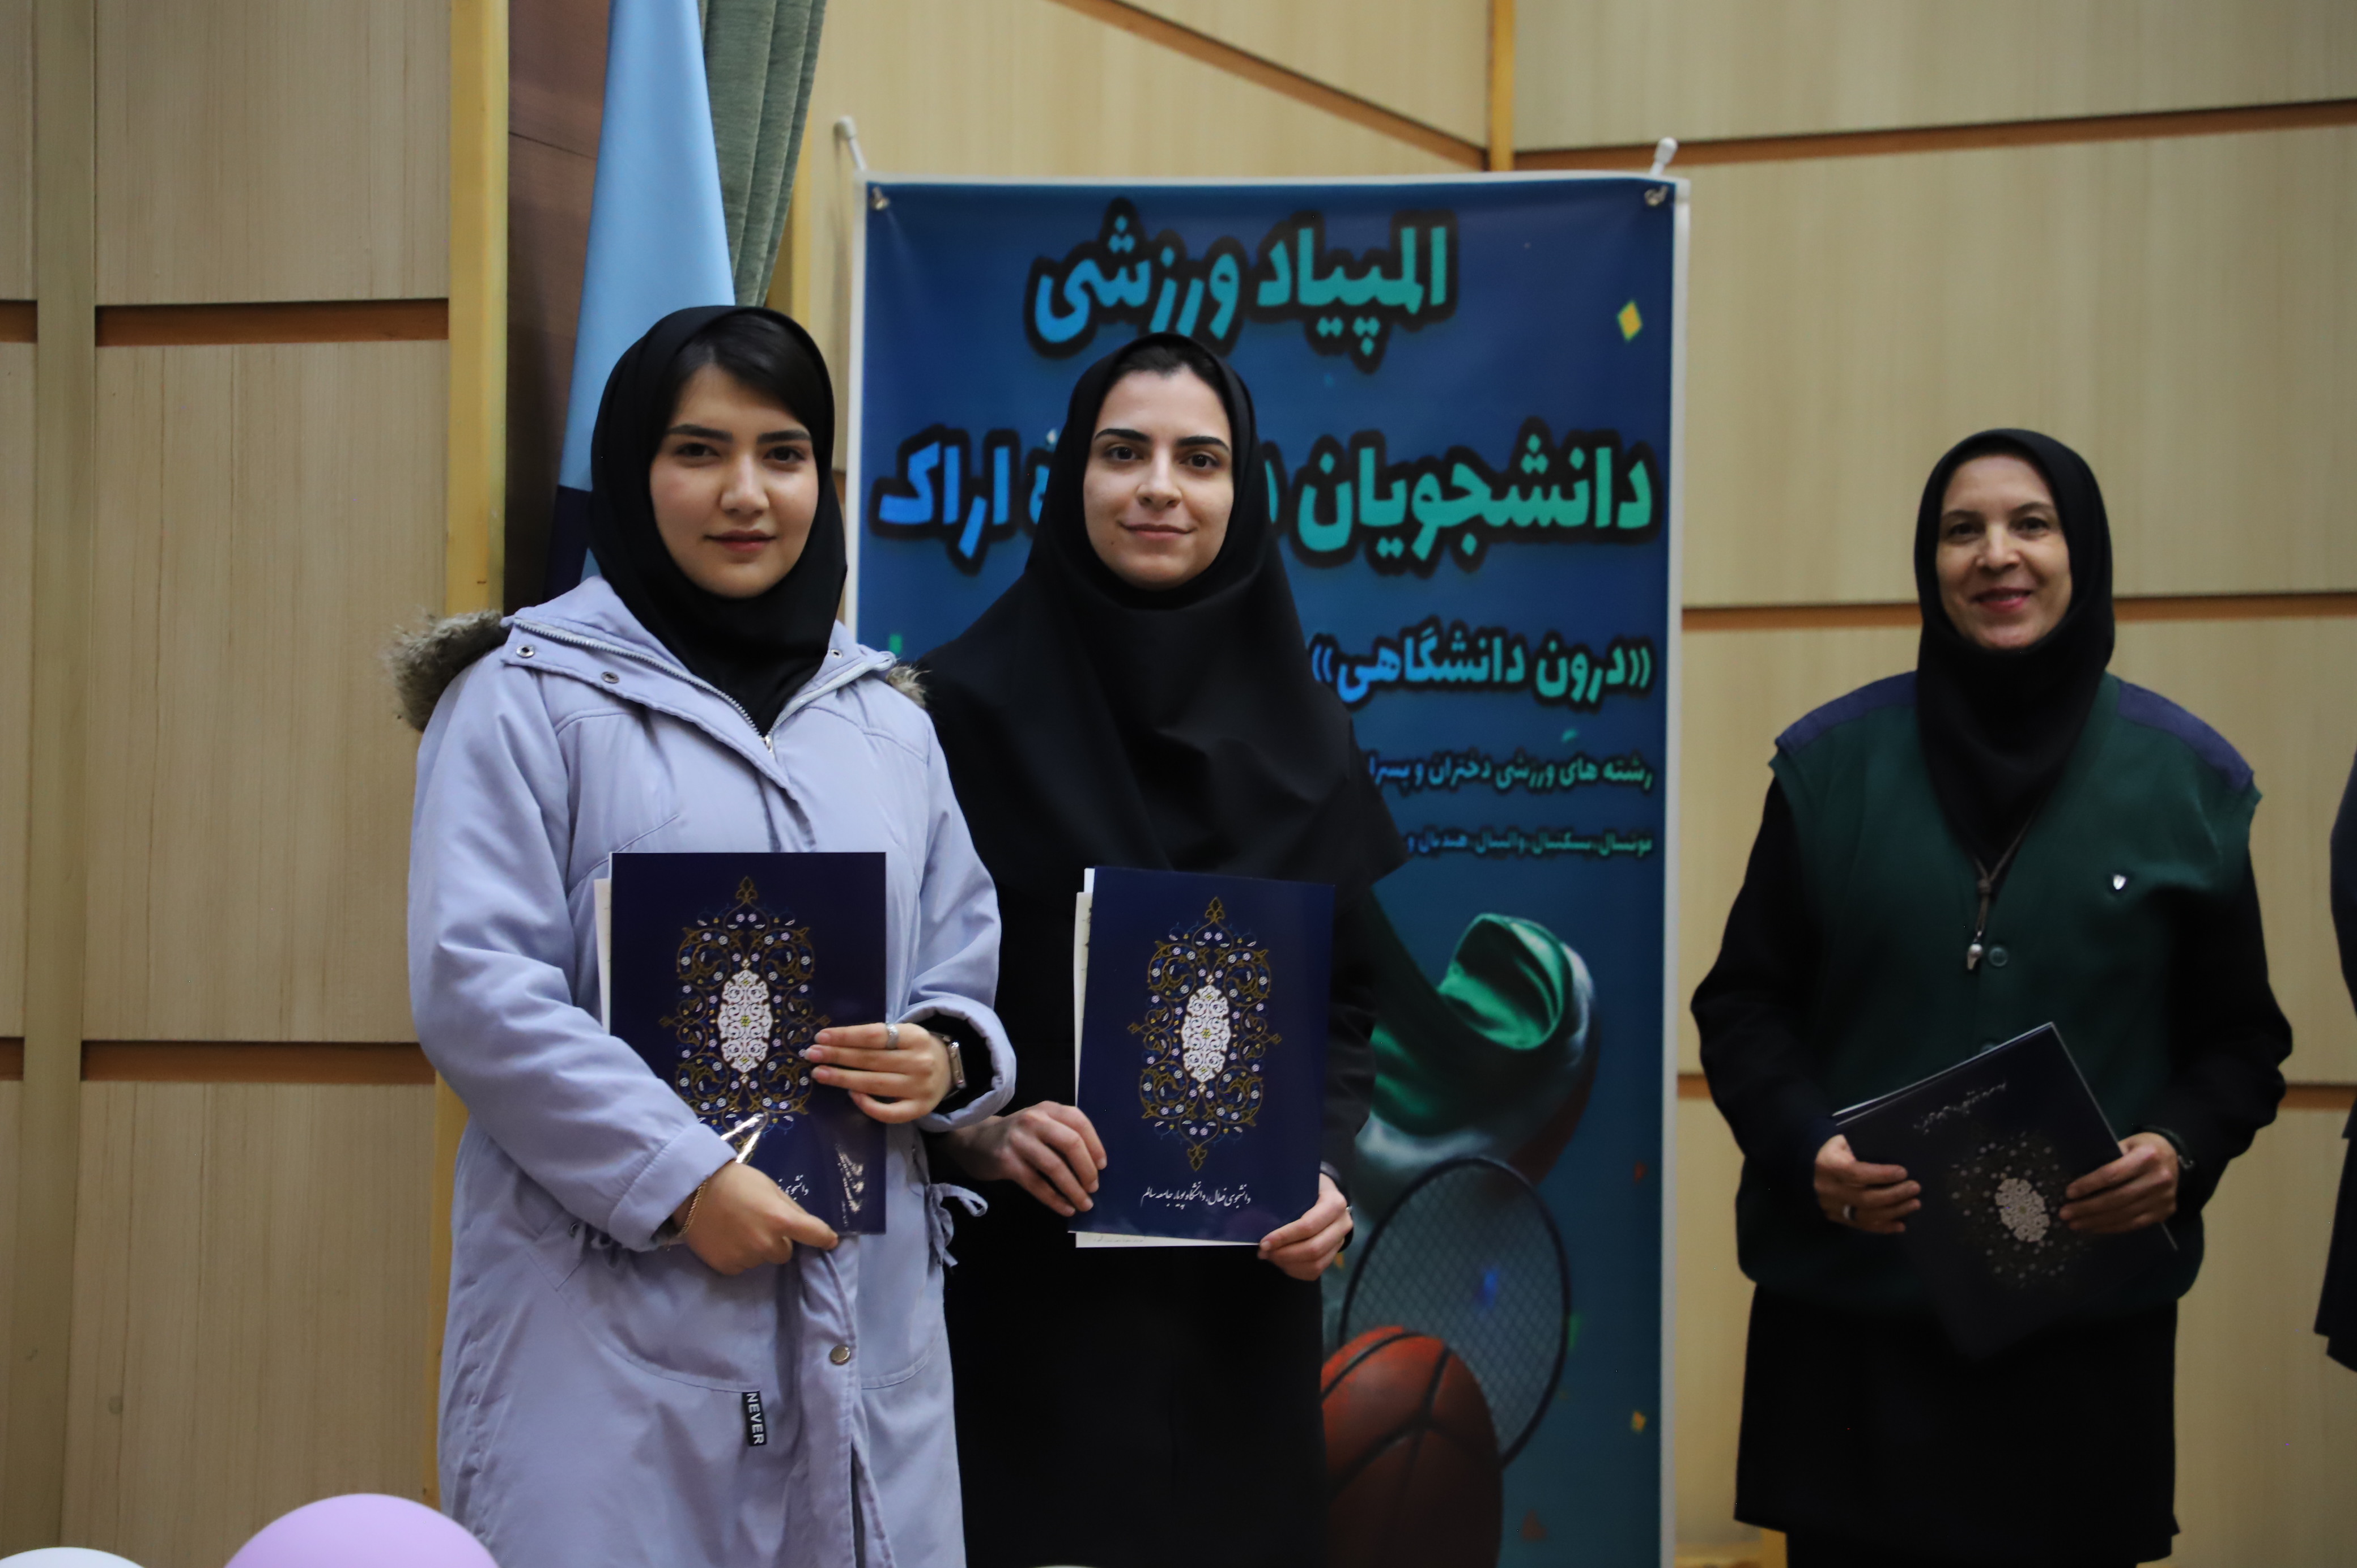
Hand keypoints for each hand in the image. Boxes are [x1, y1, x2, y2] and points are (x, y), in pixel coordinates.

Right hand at [678, 1160, 836, 1274]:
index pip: (815, 1234)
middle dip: (778, 1240)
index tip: (830, 1241)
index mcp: (781, 1219)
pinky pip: (743, 1266)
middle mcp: (766, 1243)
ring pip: (763, 1259)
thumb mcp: (770, 1188)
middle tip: (759, 1222)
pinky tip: (727, 1239)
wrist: (692, 1189)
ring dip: (757, 1248)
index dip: (825, 1238)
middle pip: (785, 1252)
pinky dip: (739, 1256)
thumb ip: (790, 1208)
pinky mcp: (728, 1268)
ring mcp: (746, 1258)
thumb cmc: (736, 1182)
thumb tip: (806, 1226)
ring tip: (738, 1228)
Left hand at [805, 1022, 951, 1123]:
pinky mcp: (919, 1109)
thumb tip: (832, 1042)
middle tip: (811, 1054)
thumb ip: (877, 1037)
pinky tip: (851, 1096)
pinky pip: (888, 1112)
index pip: (875, 1035)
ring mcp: (920, 1088)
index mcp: (915, 1036)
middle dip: (837, 1056)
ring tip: (820, 1073)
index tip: (821, 1036)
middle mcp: (919, 1062)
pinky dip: (868, 1105)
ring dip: (843, 1079)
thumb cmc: (915, 1049)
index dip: (846, 1036)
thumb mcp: (904, 1034)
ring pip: (874, 1084)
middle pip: (871, 1060)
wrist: (950, 1068)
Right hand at [937, 1102, 1105, 1215]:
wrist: (975, 1141)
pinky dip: (1055, 1199)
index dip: (1095, 1145)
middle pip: (1071, 1143)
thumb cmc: (1018, 1135)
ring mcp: (1019, 1141)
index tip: (1103, 1166)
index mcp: (1048, 1109)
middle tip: (1094, 1187)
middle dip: (1087, 1169)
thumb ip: (1063, 1135)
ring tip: (1084, 1204)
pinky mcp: (1007, 1162)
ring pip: (1055, 1167)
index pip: (1079, 1122)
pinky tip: (1065, 1208)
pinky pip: (1037, 1184)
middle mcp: (1035, 1120)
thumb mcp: (1040, 1124)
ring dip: (1074, 1189)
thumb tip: (1094, 1166)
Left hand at [1260, 1173, 1351, 1279]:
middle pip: (1313, 1249)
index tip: (1264, 1242)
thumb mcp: (1300, 1184)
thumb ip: (1285, 1198)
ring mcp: (1340, 1241)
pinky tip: (1281, 1262)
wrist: (1326, 1194)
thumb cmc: (1308, 1187)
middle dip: (1284, 1254)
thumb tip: (1255, 1219)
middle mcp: (1342, 1224)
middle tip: (1263, 1252)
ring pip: (1315, 1264)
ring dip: (1288, 1264)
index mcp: (1334, 1203)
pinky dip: (1295, 1270)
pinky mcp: (1334, 1254)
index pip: (1308, 1226)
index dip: (1284, 1237)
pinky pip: (1315, 1271)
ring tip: (1270, 1257)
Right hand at [1815, 1134, 1918, 1233]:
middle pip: (1865, 1198)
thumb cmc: (1831, 1151)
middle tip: (1915, 1188)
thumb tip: (1892, 1152)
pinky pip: (1861, 1226)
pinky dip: (1882, 1227)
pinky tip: (1900, 1225)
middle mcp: (1829, 1189)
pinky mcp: (1836, 1218)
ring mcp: (1832, 1207)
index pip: (1857, 1174)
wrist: (1805, 1168)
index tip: (1903, 1172)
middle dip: (1894, 1195)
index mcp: (1829, 1166)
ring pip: (1866, 1215)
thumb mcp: (1841, 1142)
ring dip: (1893, 1212)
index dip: (1881, 1175)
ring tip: (1914, 1204)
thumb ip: (1861, 1147)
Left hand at [2060, 1132, 2178, 1233]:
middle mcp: (2159, 1178)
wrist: (2174, 1157)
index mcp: (2147, 1156)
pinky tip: (2094, 1228)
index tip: (2069, 1193)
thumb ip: (2107, 1157)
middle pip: (2117, 1198)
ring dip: (2096, 1222)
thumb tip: (2074, 1175)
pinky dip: (2112, 1227)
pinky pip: (2135, 1224)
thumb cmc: (2141, 1148)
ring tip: (2075, 1224)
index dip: (2089, 1185)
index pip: (2112, 1174)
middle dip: (2088, 1208)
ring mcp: (2164, 1198)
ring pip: (2125, 1214)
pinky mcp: (2165, 1212)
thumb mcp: (2126, 1143)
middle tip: (2065, 1214)